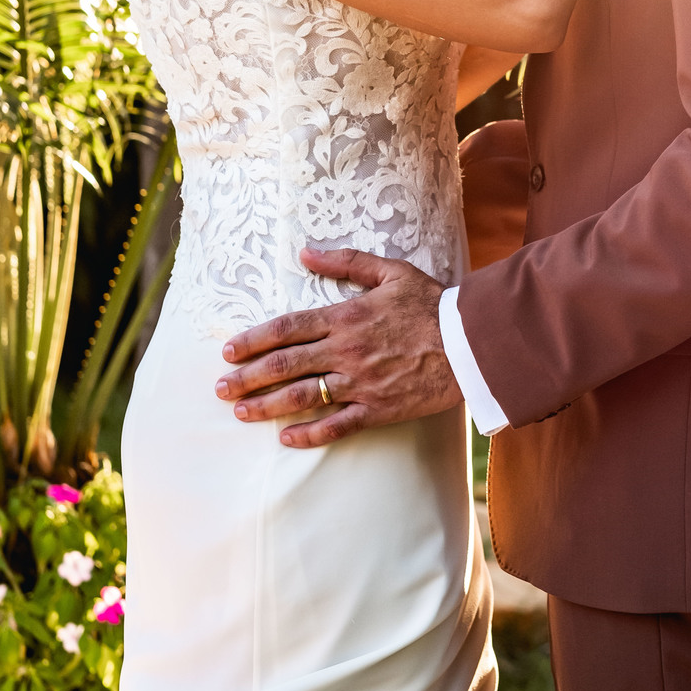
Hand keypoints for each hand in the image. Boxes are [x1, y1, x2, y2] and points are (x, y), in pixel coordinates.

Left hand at [213, 248, 460, 447]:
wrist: (470, 343)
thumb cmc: (431, 303)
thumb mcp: (390, 271)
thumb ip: (345, 262)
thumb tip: (306, 251)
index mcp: (346, 316)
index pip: (287, 327)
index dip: (253, 340)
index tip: (228, 351)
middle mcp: (346, 350)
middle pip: (285, 365)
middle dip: (248, 377)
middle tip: (220, 388)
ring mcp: (360, 383)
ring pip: (302, 397)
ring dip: (267, 405)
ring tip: (241, 412)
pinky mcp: (377, 409)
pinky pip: (336, 425)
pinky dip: (309, 434)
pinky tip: (286, 438)